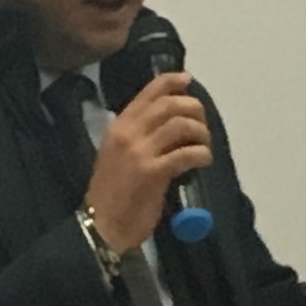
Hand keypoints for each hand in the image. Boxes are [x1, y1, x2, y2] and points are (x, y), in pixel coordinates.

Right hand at [88, 73, 210, 254]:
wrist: (101, 226)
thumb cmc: (112, 194)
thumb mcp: (118, 155)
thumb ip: (138, 137)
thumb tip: (169, 124)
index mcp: (118, 126)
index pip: (148, 93)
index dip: (171, 81)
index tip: (188, 80)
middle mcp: (128, 133)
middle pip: (169, 104)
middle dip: (194, 109)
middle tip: (201, 126)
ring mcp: (139, 152)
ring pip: (180, 124)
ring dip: (200, 132)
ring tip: (204, 145)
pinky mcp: (152, 172)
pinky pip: (186, 153)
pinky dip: (201, 154)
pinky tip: (203, 160)